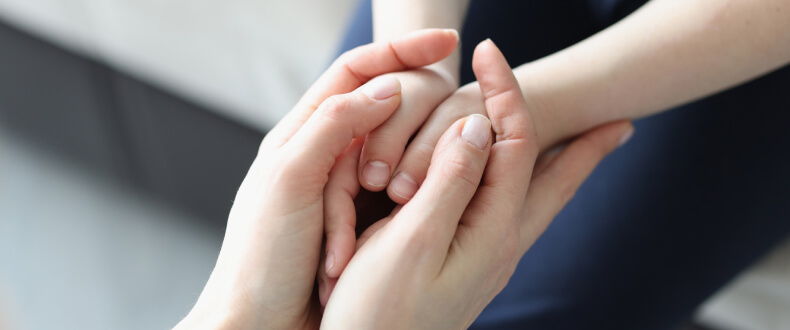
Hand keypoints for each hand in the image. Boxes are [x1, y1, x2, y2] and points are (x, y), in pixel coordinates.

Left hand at [174, 29, 458, 329]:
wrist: (259, 327)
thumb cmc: (263, 257)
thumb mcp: (292, 180)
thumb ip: (336, 127)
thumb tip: (387, 88)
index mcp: (301, 132)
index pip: (356, 70)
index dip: (402, 49)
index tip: (450, 43)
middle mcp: (323, 152)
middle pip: (382, 107)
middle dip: (412, 118)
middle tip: (426, 147)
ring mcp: (345, 187)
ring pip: (396, 153)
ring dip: (406, 172)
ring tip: (400, 199)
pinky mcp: (362, 221)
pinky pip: (396, 199)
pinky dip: (399, 212)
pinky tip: (402, 222)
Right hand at [320, 40, 633, 328]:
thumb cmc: (381, 313)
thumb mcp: (412, 242)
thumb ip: (449, 181)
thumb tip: (481, 126)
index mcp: (491, 231)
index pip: (514, 143)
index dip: (505, 93)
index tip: (488, 52)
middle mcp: (500, 243)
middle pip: (555, 182)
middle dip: (584, 148)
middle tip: (619, 126)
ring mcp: (486, 258)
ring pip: (536, 200)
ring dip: (561, 167)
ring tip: (587, 153)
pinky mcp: (466, 265)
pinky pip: (509, 214)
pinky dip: (525, 188)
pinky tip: (519, 190)